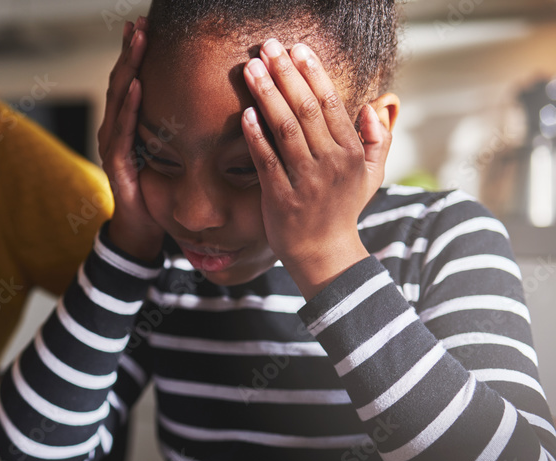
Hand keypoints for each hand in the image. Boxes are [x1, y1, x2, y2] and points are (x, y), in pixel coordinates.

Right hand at [98, 17, 163, 261]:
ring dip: (128, 69)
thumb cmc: (157, 192)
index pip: (130, 81)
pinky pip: (122, 131)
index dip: (136, 54)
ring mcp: (111, 146)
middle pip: (121, 82)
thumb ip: (175, 129)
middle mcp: (114, 131)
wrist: (142, 230)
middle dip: (130, 51)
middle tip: (139, 23)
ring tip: (137, 42)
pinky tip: (137, 87)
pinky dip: (128, 107)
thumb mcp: (169, 153)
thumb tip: (205, 105)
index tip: (145, 26)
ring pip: (118, 99)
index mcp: (126, 126)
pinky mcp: (115, 164)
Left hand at [242, 39, 391, 298]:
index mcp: (350, 152)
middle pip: (305, 109)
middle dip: (285, 74)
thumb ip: (377, 140)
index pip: (330, 103)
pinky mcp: (281, 197)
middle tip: (267, 46)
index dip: (312, 73)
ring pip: (284, 129)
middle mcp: (330, 163)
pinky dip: (256, 136)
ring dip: (266, 95)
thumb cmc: (343, 209)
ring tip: (251, 68)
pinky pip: (267, 161)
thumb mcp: (371, 175)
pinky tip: (245, 113)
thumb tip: (374, 106)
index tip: (296, 48)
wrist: (323, 252)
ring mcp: (305, 180)